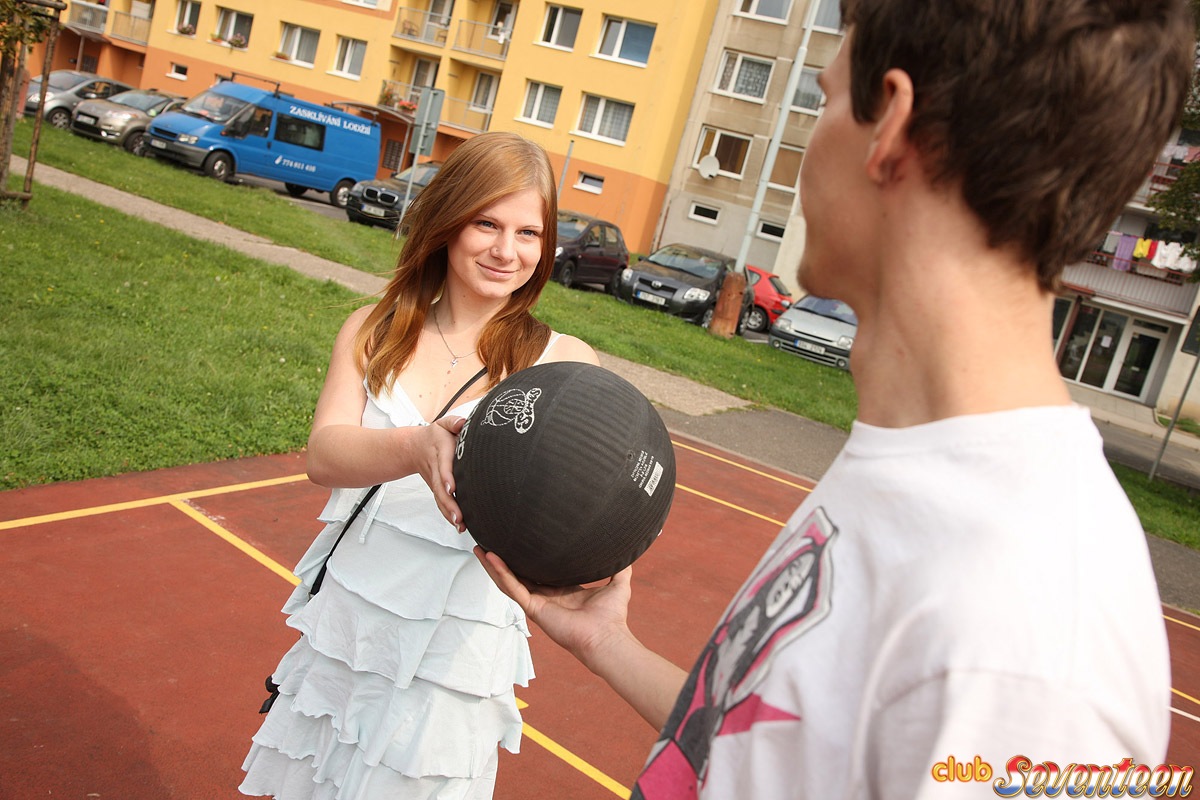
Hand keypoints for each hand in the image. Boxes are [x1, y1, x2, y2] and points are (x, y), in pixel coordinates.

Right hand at [419, 416, 467, 530]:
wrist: (414, 447)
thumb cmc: (435, 436)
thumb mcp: (443, 424)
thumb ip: (453, 422)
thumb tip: (463, 423)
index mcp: (439, 452)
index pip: (443, 466)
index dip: (446, 478)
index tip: (452, 489)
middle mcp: (436, 469)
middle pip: (440, 488)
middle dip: (449, 504)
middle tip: (458, 517)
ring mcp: (434, 481)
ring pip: (440, 499)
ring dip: (448, 513)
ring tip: (459, 525)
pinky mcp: (436, 489)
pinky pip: (441, 503)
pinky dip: (448, 515)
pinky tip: (458, 525)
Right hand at [475, 547, 633, 666]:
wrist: (608, 638)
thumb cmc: (613, 618)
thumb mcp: (618, 583)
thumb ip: (620, 567)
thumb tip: (627, 548)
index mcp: (562, 592)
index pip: (538, 572)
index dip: (526, 559)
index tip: (517, 542)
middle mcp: (546, 598)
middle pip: (517, 576)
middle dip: (501, 561)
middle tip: (489, 543)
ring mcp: (537, 604)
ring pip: (508, 582)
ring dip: (493, 566)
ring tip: (480, 549)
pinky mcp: (534, 609)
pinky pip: (513, 589)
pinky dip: (500, 573)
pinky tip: (491, 558)